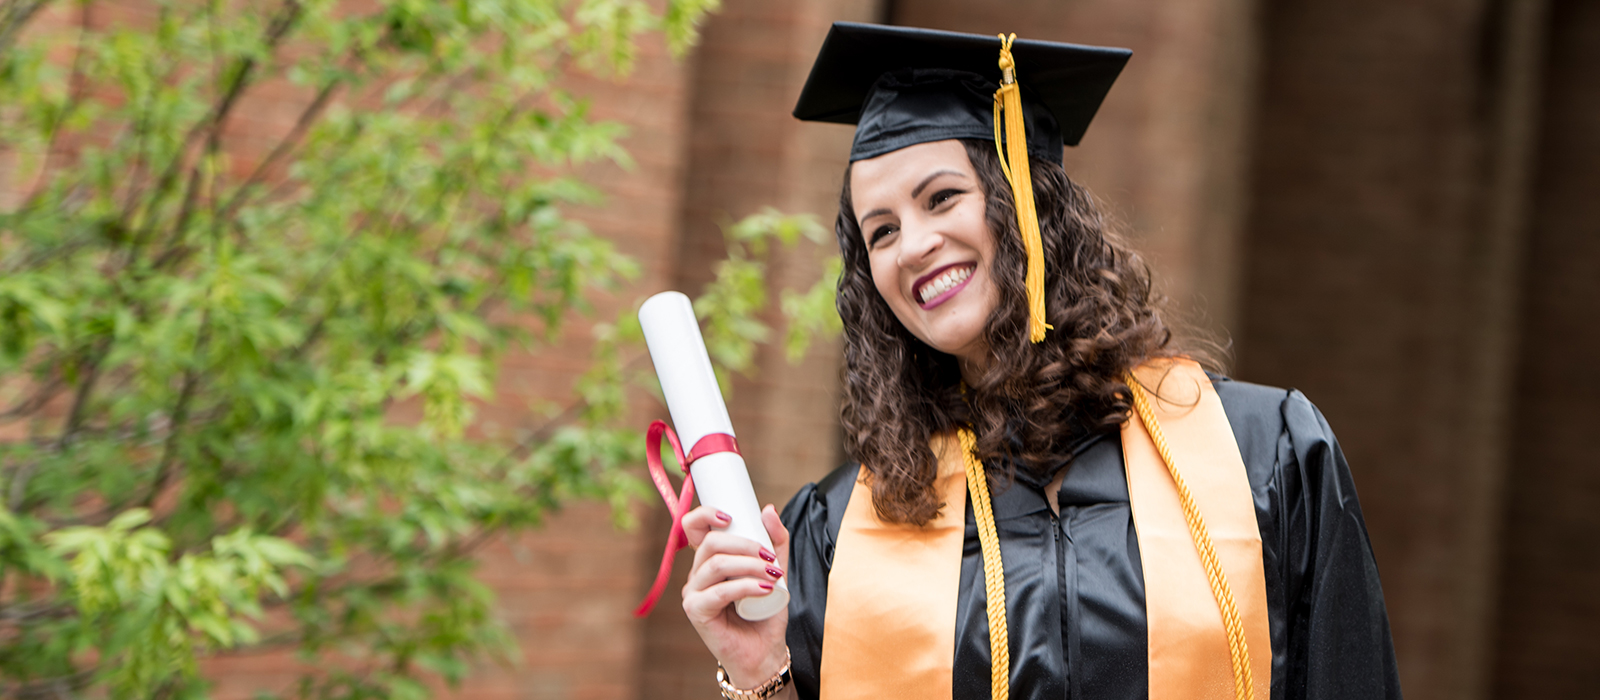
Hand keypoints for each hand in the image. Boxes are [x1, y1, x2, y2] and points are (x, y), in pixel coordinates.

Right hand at [681, 503, 790, 688]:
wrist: (764, 651)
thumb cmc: (765, 612)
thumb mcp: (775, 570)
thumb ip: (775, 542)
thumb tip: (767, 509)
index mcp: (709, 560)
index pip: (692, 527)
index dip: (704, 515)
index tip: (730, 516)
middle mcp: (697, 574)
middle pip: (710, 543)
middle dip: (745, 544)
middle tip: (770, 557)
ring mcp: (693, 593)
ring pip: (716, 564)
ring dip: (749, 565)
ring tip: (773, 575)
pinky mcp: (696, 611)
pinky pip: (719, 591)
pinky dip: (745, 586)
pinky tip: (765, 589)